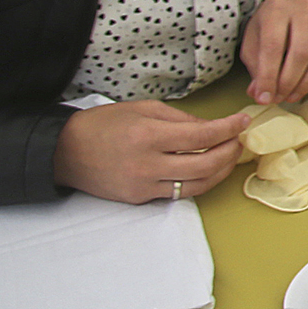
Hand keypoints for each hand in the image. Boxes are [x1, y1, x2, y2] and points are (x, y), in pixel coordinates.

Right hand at [53, 100, 247, 204]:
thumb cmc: (104, 124)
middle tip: (239, 141)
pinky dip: (198, 182)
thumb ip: (180, 118)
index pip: (201, 135)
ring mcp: (143, 185)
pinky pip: (177, 193)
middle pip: (206, 165)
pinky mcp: (138, 199)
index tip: (242, 121)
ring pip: (197, 185)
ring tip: (229, 156)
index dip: (228, 129)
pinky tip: (206, 169)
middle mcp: (147, 164)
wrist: (65, 152)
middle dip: (230, 153)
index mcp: (148, 135)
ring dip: (220, 172)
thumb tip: (211, 127)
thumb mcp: (143, 109)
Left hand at [241, 0, 307, 106]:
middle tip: (279, 99)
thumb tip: (260, 94)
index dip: (269, 77)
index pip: (273, 46)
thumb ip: (256, 67)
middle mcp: (306, 6)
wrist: (297, 8)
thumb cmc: (273, 27)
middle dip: (289, 82)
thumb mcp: (255, 43)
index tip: (265, 98)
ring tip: (293, 95)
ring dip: (307, 82)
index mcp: (277, 8)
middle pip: (301, 53)